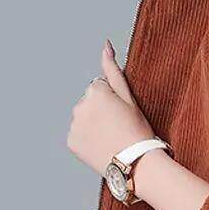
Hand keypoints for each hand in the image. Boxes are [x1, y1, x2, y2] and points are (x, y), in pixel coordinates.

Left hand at [66, 40, 154, 175]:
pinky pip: (78, 134)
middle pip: (89, 102)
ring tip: (111, 137)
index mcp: (95, 91)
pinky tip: (102, 145)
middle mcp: (80, 106)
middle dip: (101, 111)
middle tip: (118, 126)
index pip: (100, 88)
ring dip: (93, 124)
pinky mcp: (71, 141)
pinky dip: (88, 138)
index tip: (123, 114)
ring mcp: (74, 125)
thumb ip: (113, 70)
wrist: (136, 163)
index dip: (114, 101)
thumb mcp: (129, 97)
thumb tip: (105, 46)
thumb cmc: (137, 130)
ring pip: (83, 118)